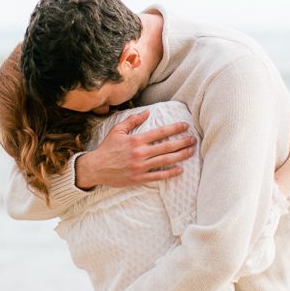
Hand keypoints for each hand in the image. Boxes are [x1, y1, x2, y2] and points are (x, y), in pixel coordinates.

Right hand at [75, 110, 195, 188]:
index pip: (160, 132)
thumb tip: (147, 112)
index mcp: (136, 140)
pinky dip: (170, 173)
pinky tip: (180, 170)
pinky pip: (158, 176)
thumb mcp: (117, 130)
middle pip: (167, 147)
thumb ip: (133, 120)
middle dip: (182, 142)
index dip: (174, 128)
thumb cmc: (106, 148)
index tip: (185, 125)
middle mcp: (140, 153)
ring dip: (180, 156)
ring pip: (165, 161)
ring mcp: (141, 167)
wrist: (95, 168)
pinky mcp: (140, 178)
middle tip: (194, 139)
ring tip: (191, 151)